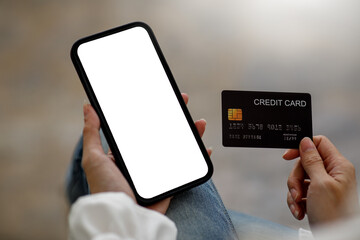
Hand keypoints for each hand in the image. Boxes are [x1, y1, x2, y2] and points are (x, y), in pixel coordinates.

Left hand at [82, 93, 211, 213]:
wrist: (124, 217)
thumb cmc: (105, 190)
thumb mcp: (93, 159)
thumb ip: (91, 133)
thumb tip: (88, 106)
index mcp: (126, 154)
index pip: (141, 127)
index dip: (152, 112)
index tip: (160, 97)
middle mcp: (143, 161)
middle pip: (163, 134)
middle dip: (175, 116)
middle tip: (183, 101)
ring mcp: (157, 172)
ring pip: (178, 147)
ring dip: (191, 133)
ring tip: (199, 122)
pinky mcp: (169, 183)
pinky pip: (187, 167)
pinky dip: (198, 157)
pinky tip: (205, 148)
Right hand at [283, 136, 359, 226]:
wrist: (335, 238)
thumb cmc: (334, 215)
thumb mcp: (320, 184)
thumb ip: (312, 160)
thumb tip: (305, 141)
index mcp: (338, 166)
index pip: (318, 144)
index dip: (301, 147)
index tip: (287, 156)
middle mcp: (331, 174)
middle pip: (304, 163)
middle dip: (295, 179)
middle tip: (297, 192)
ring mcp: (323, 186)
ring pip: (299, 179)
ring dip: (294, 192)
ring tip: (298, 205)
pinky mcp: (316, 198)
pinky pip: (299, 192)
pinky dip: (296, 202)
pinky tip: (300, 211)